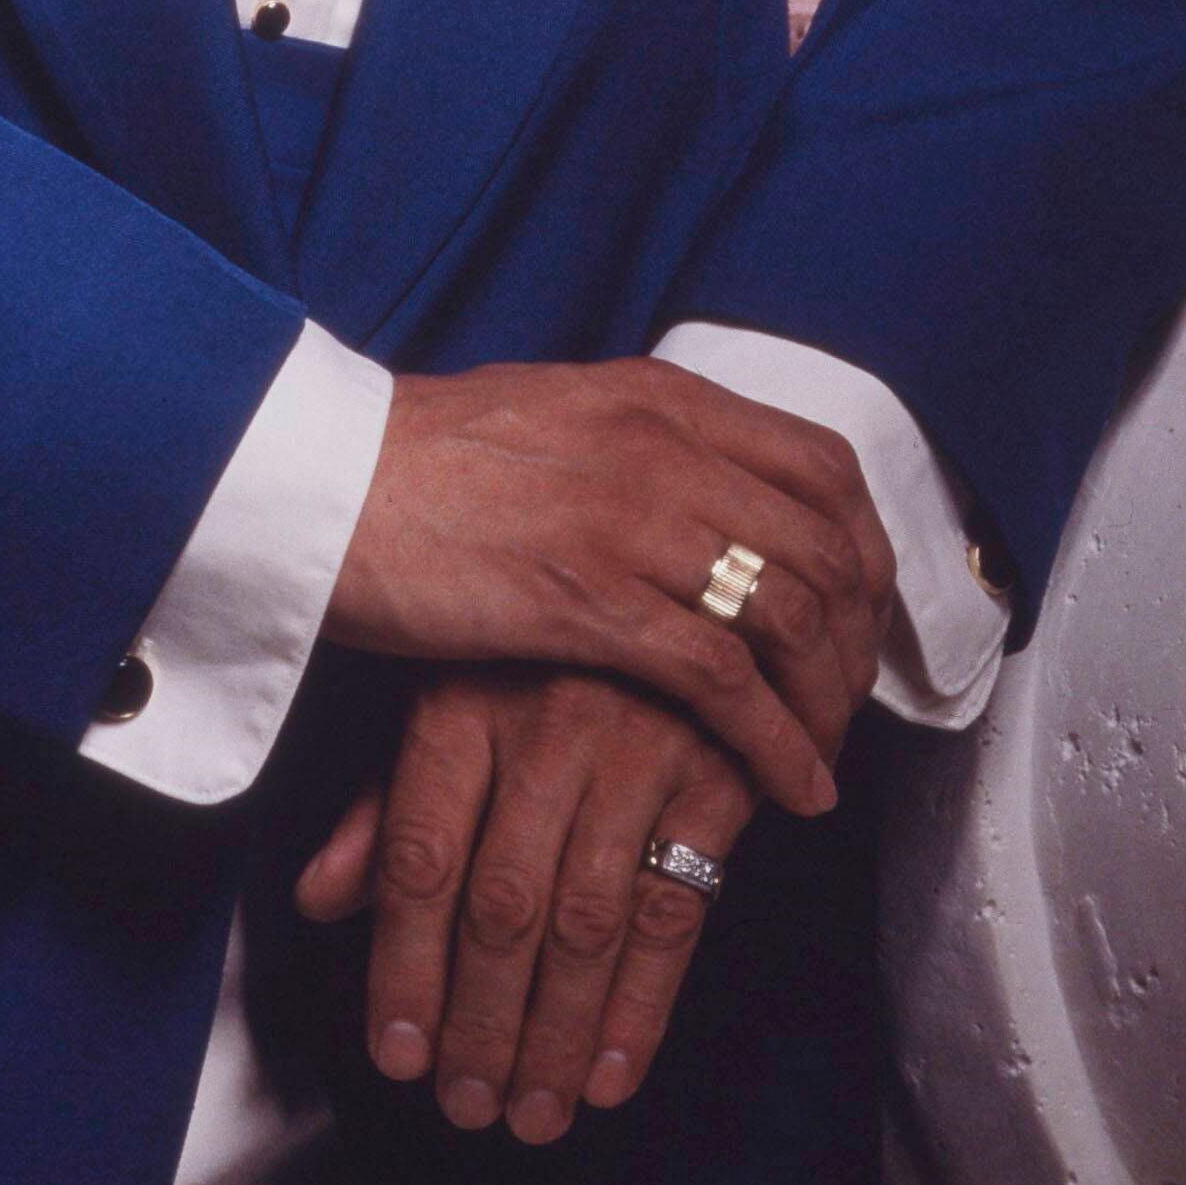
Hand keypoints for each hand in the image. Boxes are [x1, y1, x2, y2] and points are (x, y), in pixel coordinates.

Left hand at [296, 670, 754, 1142]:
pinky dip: (643, 1008)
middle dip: (482, 1023)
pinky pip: (675, 915)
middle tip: (468, 1106)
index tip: (398, 1056)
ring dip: (557, 1037)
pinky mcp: (718, 777)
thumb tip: (318, 901)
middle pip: (504, 904)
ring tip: (533, 1114)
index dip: (405, 968)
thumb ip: (390, 807)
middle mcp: (549, 725)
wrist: (700, 594)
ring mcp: (639, 749)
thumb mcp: (454, 703)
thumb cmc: (547, 665)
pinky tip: (613, 1076)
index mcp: (464, 704)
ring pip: (587, 924)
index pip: (421, 857)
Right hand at [323, 355, 892, 819]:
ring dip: (826, 698)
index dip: (864, 543)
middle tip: (850, 700)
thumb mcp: (553, 415)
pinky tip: (790, 788)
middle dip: (858, 635)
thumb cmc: (419, 459)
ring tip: (822, 755)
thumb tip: (690, 480)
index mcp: (659, 396)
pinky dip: (775, 741)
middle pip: (824, 543)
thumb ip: (634, 442)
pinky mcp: (590, 602)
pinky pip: (725, 681)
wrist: (321, 478)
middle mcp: (665, 447)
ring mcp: (632, 521)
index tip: (863, 608)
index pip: (821, 462)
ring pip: (789, 612)